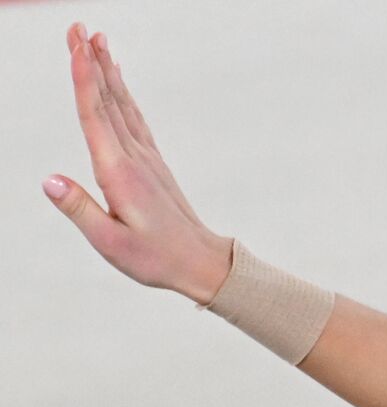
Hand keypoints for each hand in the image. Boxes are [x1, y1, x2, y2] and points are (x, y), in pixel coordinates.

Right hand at [45, 22, 232, 304]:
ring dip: (108, 71)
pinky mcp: (153, 164)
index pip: (95, 116)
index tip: (76, 47)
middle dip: (91, 62)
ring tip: (97, 41)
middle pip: (107, 100)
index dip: (83, 79)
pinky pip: (134, 119)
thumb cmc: (155, 258)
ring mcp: (146, 158)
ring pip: (122, 105)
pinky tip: (118, 82)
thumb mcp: (110, 243)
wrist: (201, 263)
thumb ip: (79, 210)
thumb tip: (49, 180)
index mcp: (118, 172)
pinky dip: (122, 95)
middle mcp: (133, 158)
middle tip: (78, 27)